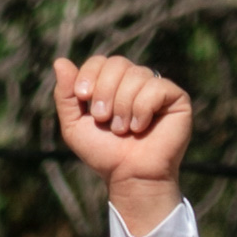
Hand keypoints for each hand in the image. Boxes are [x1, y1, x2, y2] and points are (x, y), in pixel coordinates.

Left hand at [51, 51, 193, 226]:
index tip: (82, 96)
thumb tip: (59, 61)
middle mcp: (136, 81)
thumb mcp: (74, 125)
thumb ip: (65, 95)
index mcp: (113, 84)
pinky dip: (143, 109)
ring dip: (123, 106)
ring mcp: (158, 88)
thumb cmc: (104, 153)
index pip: (101, 61)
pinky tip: (141, 127)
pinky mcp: (177, 98)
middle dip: (104, 90)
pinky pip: (156, 87)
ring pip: (136, 75)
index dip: (90, 73)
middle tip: (102, 118)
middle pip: (117, 63)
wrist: (129, 176)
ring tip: (123, 130)